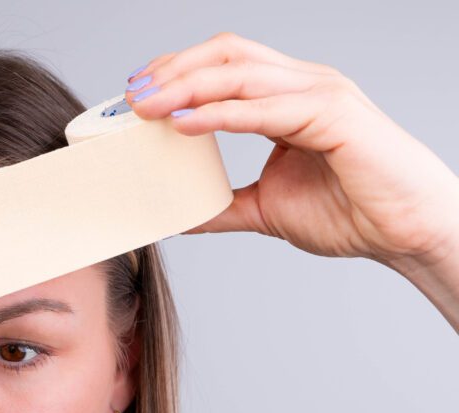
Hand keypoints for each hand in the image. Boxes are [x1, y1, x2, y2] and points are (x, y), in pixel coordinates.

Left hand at [125, 32, 458, 270]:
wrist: (404, 233)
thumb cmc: (351, 212)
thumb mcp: (266, 207)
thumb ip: (223, 205)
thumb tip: (181, 215)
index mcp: (288, 96)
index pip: (225, 64)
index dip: (177, 72)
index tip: (136, 95)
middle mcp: (303, 84)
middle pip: (227, 54)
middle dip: (174, 69)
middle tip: (132, 96)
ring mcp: (320, 93)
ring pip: (241, 73)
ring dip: (186, 86)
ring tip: (146, 106)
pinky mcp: (333, 115)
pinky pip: (265, 108)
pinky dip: (219, 113)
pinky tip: (183, 123)